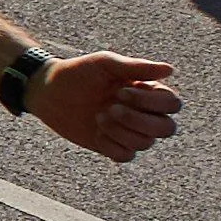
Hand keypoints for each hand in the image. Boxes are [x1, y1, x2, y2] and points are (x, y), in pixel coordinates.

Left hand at [32, 51, 181, 161]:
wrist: (48, 91)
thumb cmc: (79, 72)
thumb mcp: (105, 64)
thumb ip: (137, 67)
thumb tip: (170, 70)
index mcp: (148, 92)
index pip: (172, 104)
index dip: (151, 102)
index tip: (121, 90)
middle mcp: (143, 113)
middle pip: (166, 129)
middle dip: (139, 120)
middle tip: (110, 107)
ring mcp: (128, 131)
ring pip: (145, 143)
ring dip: (121, 130)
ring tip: (99, 115)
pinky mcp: (112, 146)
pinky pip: (126, 156)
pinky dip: (112, 146)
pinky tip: (96, 132)